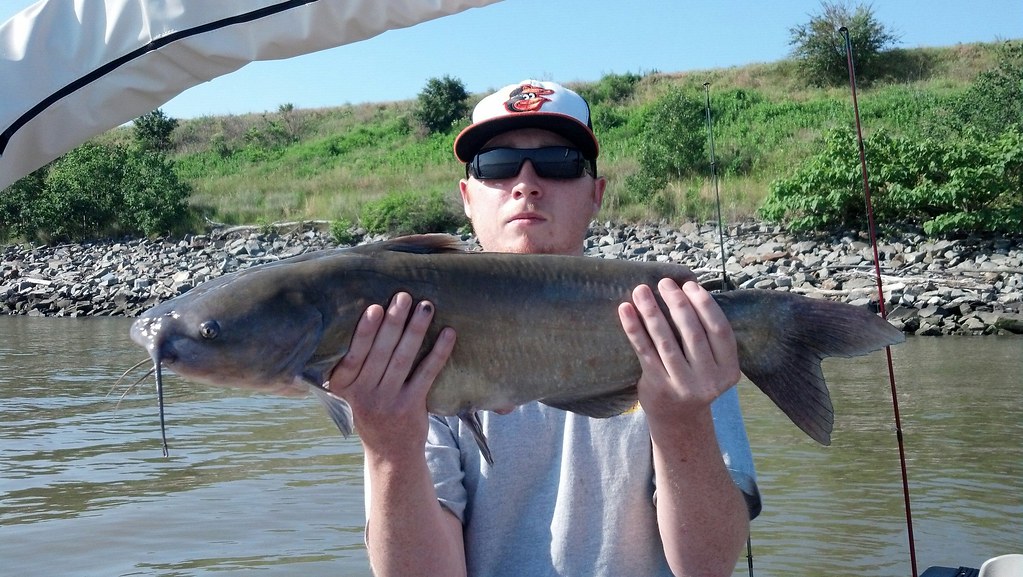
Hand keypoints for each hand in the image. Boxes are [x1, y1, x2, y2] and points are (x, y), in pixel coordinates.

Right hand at [327, 292, 455, 459]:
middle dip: (394, 322)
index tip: (374, 307)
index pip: (352, 356)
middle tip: (404, 296)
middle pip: (380, 352)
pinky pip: (426, 374)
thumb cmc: (371, 409)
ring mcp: (388, 402)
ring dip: (416, 330)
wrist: (389, 453)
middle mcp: (363, 395)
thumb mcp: (351, 392)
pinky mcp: (411, 407)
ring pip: (403, 359)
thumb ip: (352, 365)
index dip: (364, 332)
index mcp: (343, 387)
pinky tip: (448, 334)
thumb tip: (366, 315)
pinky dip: (438, 352)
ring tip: (426, 307)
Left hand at [617, 279, 739, 422]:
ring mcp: (683, 386)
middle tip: (664, 283)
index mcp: (728, 370)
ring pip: (665, 341)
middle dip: (677, 303)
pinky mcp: (659, 387)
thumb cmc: (693, 377)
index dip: (705, 304)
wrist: (677, 418)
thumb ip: (705, 335)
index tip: (689, 284)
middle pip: (693, 334)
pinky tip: (625, 310)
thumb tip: (685, 289)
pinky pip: (644, 352)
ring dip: (652, 312)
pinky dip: (634, 329)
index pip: (719, 330)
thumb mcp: (710, 363)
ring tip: (640, 290)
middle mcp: (709, 380)